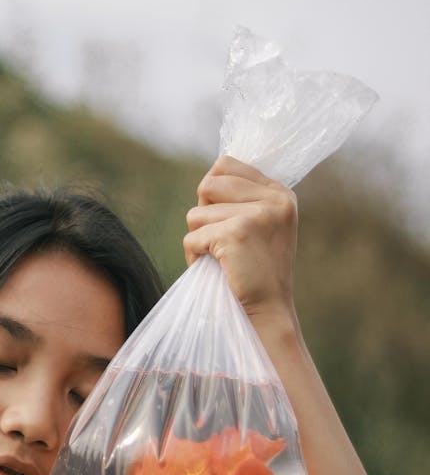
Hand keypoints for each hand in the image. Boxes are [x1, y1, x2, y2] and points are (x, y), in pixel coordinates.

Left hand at [183, 155, 297, 325]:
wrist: (270, 311)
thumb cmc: (258, 272)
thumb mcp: (262, 227)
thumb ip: (243, 200)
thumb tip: (208, 179)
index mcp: (280, 193)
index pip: (227, 163)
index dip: (212, 191)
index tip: (223, 219)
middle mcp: (273, 199)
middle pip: (208, 185)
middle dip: (203, 214)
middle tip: (218, 240)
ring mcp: (257, 214)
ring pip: (196, 213)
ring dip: (198, 239)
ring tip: (219, 258)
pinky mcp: (237, 233)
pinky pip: (193, 237)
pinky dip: (194, 256)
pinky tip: (214, 268)